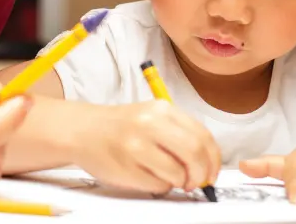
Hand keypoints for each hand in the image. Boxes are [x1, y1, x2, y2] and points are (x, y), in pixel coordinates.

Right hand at [73, 100, 220, 194]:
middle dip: (201, 174)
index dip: (213, 160)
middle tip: (196, 182)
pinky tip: (150, 176)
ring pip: (177, 173)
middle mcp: (149, 123)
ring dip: (179, 182)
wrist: (83, 130)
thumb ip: (180, 132)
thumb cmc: (121, 126)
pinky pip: (157, 185)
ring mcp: (136, 146)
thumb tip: (207, 162)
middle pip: (194, 153)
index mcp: (162, 109)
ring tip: (170, 178)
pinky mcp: (126, 167)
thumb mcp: (152, 116)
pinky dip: (161, 186)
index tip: (211, 172)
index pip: (202, 136)